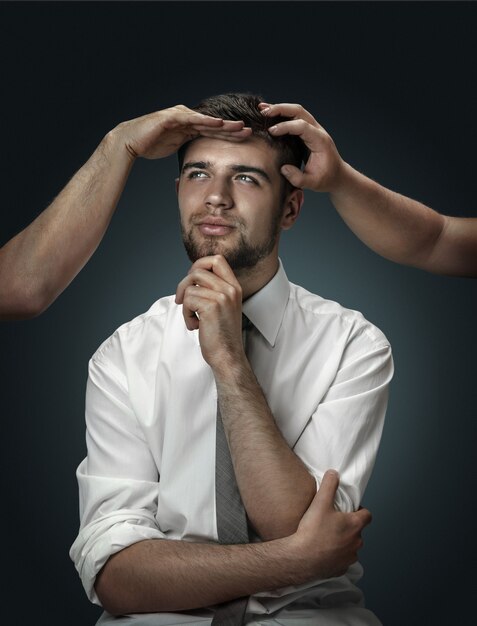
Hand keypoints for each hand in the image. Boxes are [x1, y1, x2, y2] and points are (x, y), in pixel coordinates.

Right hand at [113, 105, 251, 160]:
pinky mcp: (172, 117)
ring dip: (224, 124)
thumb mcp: (175, 147)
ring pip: (207, 121)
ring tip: (240, 127)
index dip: (229, 135)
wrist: (130, 141)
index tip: (246, 140)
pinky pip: (192, 119)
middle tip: (251, 132)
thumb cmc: (150, 145)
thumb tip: (200, 160)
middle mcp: (187, 119)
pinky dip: (206, 121)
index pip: (214, 131)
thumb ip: (188, 147)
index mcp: (189, 127)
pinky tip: (219, 123)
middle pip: (214, 125)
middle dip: (232, 129)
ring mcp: (180, 116)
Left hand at [175, 255, 243, 368]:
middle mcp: (230, 289)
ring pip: (190, 287)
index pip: (217, 260)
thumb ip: (212, 290)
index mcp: (234, 287)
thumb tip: (191, 277)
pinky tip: (195, 326)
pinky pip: (187, 300)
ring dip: (185, 304)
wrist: (227, 356)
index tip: (191, 282)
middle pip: (198, 269)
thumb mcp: (222, 306)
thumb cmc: (220, 334)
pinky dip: (186, 315)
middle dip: (184, 283)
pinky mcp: (212, 306)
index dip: (199, 265)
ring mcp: (223, 297)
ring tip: (193, 318)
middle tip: (183, 299)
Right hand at [259, 102, 344, 192]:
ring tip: (263, 109)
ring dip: (280, 109)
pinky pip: (295, 118)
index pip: (302, 126)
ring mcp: (313, 129)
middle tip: (263, 112)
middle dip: (281, 109)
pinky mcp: (308, 131)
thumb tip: (283, 168)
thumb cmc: (326, 178)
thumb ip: (298, 178)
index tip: (271, 131)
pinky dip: (282, 114)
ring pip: (297, 111)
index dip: (286, 127)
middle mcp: (317, 130)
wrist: (337, 175)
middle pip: (299, 111)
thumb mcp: (313, 183)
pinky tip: (270, 115)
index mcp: (320, 141)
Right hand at [292, 470, 371, 579]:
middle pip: (358, 531)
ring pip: (351, 547)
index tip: (351, 509)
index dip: (360, 510)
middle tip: (334, 521)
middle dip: (349, 526)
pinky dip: (336, 556)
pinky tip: (323, 551)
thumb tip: (334, 473)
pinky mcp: (340, 569)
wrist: (301, 558)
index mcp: (354, 525)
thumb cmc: (313, 531)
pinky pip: (342, 560)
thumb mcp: (320, 502)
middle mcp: (356, 543)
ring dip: (344, 542)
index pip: (367, 515)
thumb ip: (329, 485)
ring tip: (327, 536)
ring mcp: (349, 558)